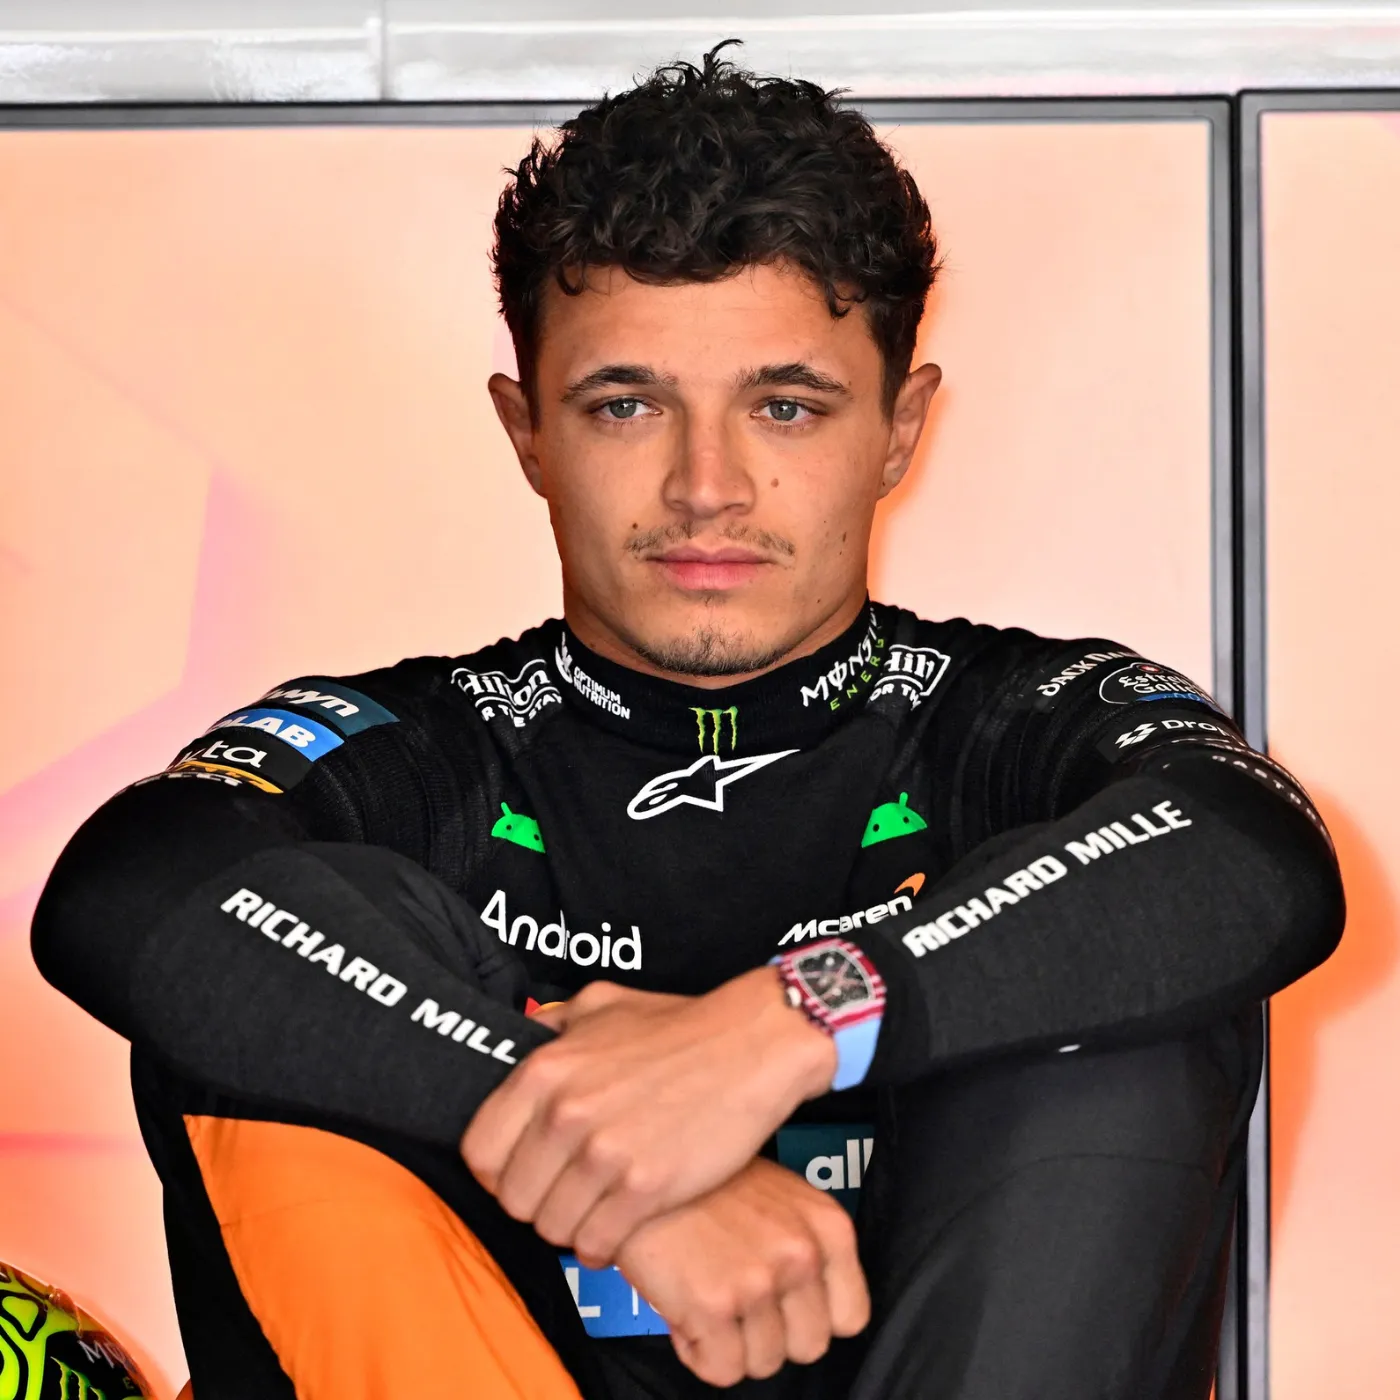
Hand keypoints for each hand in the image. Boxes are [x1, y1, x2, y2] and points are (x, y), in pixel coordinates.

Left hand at [461, 969, 836, 1265]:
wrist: (751, 1045)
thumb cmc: (680, 1025)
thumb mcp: (603, 1003)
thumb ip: (557, 1024)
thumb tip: (527, 1037)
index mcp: (544, 1071)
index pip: (480, 1152)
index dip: (499, 1170)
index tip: (523, 1172)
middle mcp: (564, 1114)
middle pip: (513, 1199)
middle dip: (536, 1203)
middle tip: (564, 1195)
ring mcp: (604, 1154)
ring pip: (551, 1228)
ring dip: (570, 1227)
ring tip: (593, 1211)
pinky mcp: (645, 1188)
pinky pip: (596, 1245)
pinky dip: (602, 1246)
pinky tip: (618, 1228)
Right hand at [617, 1158, 869, 1386]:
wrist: (639, 1169)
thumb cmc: (702, 1183)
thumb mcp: (777, 1198)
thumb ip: (803, 1245)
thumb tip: (807, 1305)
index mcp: (826, 1226)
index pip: (850, 1316)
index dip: (809, 1318)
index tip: (781, 1308)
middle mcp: (802, 1254)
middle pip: (808, 1346)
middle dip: (768, 1334)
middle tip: (734, 1303)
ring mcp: (759, 1280)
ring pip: (764, 1363)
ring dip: (731, 1343)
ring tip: (705, 1298)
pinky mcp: (714, 1304)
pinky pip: (722, 1370)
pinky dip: (699, 1352)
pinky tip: (684, 1312)